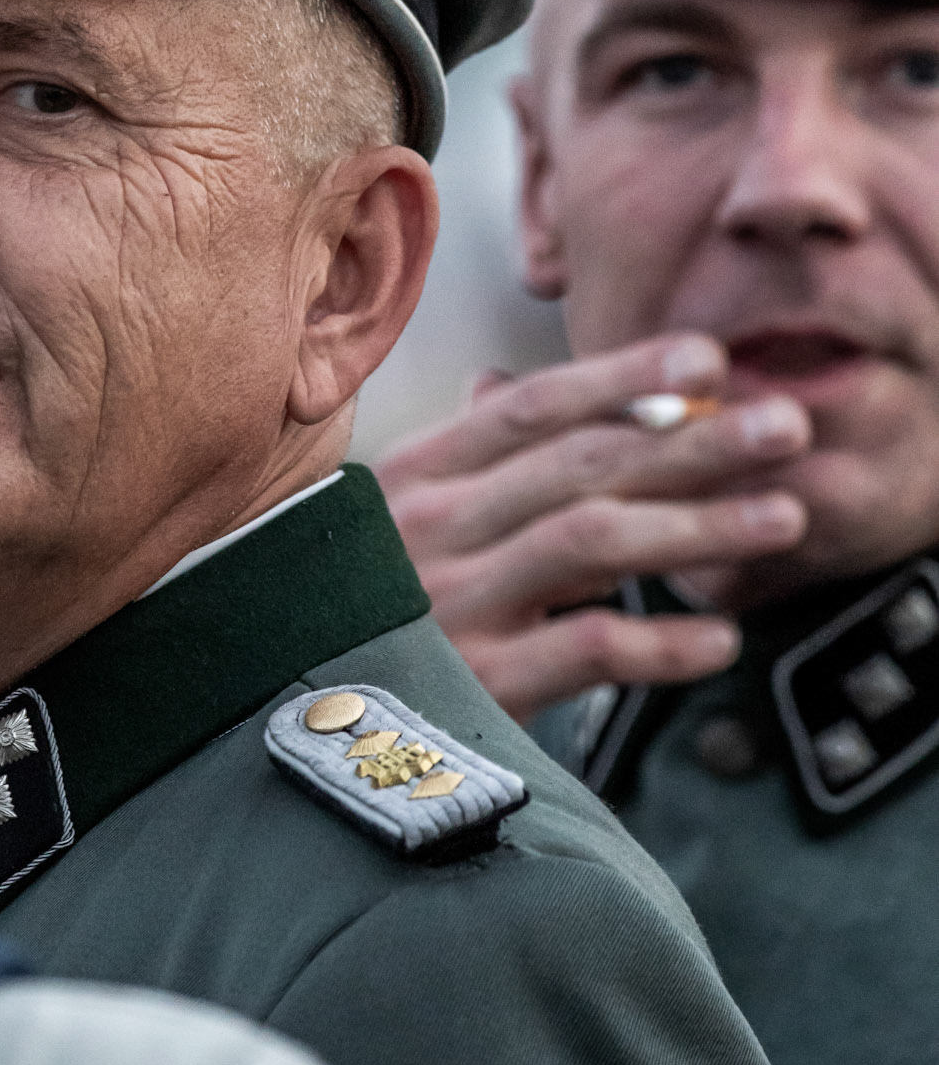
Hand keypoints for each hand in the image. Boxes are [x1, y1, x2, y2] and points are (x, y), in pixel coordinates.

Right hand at [376, 334, 810, 722]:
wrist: (280, 707)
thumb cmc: (353, 605)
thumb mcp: (390, 517)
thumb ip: (460, 458)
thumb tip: (501, 382)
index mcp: (414, 474)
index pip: (532, 406)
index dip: (624, 377)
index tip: (709, 358)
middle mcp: (427, 528)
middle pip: (579, 465)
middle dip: (693, 441)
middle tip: (784, 427)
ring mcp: (446, 605)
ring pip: (590, 542)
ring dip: (696, 525)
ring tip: (781, 516)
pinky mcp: (469, 686)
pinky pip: (582, 651)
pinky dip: (659, 644)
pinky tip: (719, 639)